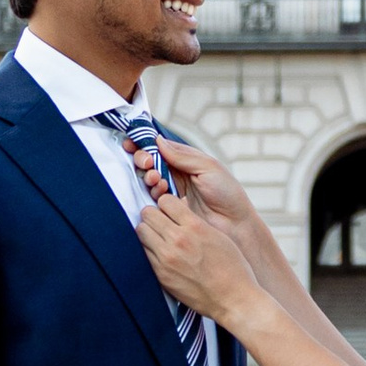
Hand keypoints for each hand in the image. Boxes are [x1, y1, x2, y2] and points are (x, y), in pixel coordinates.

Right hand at [130, 129, 259, 241]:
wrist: (234, 225)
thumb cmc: (227, 194)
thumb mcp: (208, 168)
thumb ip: (183, 156)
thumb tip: (158, 141)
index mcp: (187, 160)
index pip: (160, 147)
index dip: (144, 143)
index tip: (131, 143)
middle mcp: (177, 174)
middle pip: (150, 161)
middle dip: (143, 160)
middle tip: (147, 164)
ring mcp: (171, 192)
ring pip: (149, 179)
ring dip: (149, 176)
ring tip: (158, 181)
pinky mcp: (168, 209)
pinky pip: (152, 198)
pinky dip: (153, 192)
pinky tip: (162, 192)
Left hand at [138, 188, 262, 331]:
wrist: (233, 299)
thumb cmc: (232, 268)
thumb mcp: (217, 236)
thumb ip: (195, 222)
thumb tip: (179, 210)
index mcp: (195, 227)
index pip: (165, 201)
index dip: (166, 204)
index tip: (169, 211)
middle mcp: (179, 240)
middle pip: (148, 214)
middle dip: (153, 216)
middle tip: (159, 223)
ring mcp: (167, 258)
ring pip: (141, 232)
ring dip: (148, 232)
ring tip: (157, 238)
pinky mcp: (161, 275)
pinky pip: (142, 253)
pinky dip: (147, 250)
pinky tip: (158, 253)